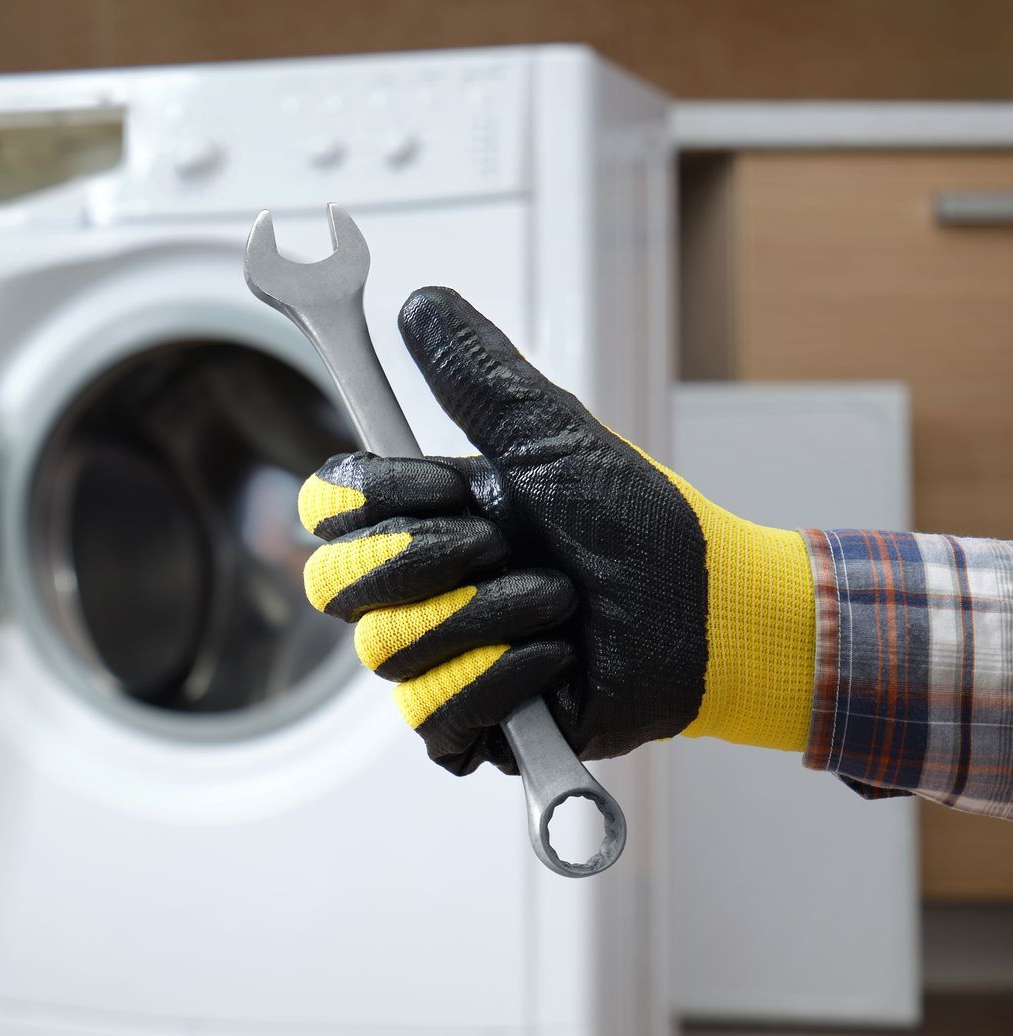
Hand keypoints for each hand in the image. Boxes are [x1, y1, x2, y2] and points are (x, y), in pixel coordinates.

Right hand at [298, 286, 815, 774]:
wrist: (710, 615)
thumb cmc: (641, 528)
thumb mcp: (553, 436)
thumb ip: (478, 375)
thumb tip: (421, 303)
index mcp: (423, 520)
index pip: (328, 512)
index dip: (371, 502)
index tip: (447, 487)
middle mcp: (418, 592)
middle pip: (333, 585)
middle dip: (423, 562)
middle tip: (503, 544)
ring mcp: (438, 662)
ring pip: (388, 650)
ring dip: (487, 617)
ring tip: (557, 602)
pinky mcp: (468, 730)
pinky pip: (432, 715)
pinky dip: (501, 678)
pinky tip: (556, 660)